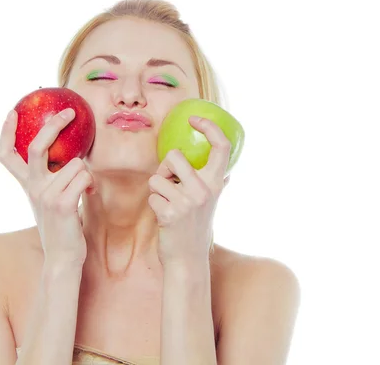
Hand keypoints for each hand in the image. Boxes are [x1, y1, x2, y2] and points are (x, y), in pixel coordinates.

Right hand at [0, 108, 95, 264]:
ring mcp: (46, 195)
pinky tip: (90, 195)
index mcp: (27, 185)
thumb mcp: (50, 200)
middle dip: (53, 125)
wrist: (63, 257)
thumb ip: (54, 179)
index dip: (6, 132)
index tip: (12, 112)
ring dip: (86, 173)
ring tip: (84, 189)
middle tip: (69, 112)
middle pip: (37, 146)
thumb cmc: (62, 227)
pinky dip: (91, 184)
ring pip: (76, 164)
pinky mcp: (63, 203)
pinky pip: (84, 177)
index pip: (6, 155)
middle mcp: (33, 188)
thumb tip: (73, 155)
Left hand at [148, 116, 230, 265]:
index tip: (194, 119)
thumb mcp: (212, 206)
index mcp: (216, 183)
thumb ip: (216, 187)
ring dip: (156, 190)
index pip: (222, 146)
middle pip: (174, 156)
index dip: (209, 127)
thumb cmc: (197, 229)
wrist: (188, 259)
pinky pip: (152, 195)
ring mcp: (188, 201)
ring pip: (156, 177)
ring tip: (168, 204)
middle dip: (164, 169)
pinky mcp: (170, 213)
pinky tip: (164, 218)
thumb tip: (227, 175)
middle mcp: (205, 190)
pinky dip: (154, 205)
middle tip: (169, 184)